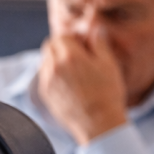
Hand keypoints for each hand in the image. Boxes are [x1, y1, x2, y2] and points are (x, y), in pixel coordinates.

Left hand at [38, 29, 127, 144]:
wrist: (99, 124)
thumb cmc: (108, 94)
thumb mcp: (109, 65)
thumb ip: (100, 43)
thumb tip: (95, 28)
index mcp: (70, 56)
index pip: (62, 36)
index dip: (74, 38)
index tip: (83, 45)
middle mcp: (54, 67)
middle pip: (49, 46)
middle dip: (61, 47)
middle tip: (78, 56)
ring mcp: (47, 81)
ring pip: (45, 61)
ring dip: (56, 60)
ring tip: (74, 71)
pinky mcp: (45, 94)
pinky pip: (44, 77)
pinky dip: (53, 75)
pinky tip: (69, 84)